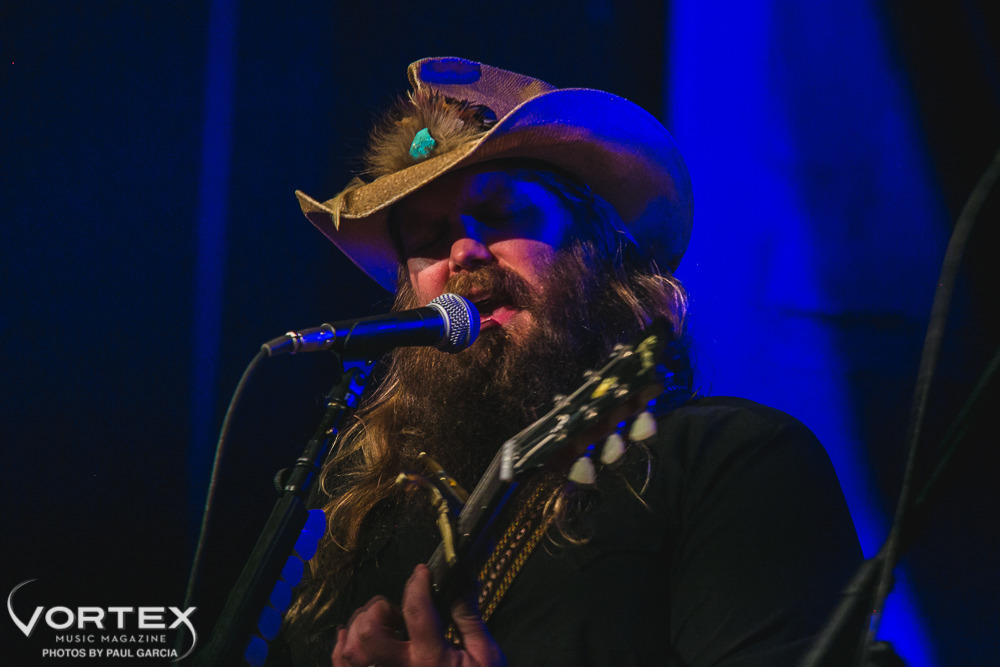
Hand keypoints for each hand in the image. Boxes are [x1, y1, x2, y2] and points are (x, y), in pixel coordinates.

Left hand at [332, 564, 504, 666]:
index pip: (416, 611)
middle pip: (370, 632)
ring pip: (351, 651)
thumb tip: (463, 579)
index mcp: (432, 658)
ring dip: (360, 626)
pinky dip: (341, 648)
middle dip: (380, 609)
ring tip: (382, 624)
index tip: (422, 571)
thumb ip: (470, 618)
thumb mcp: (486, 655)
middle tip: (397, 611)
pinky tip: (349, 634)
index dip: (417, 584)